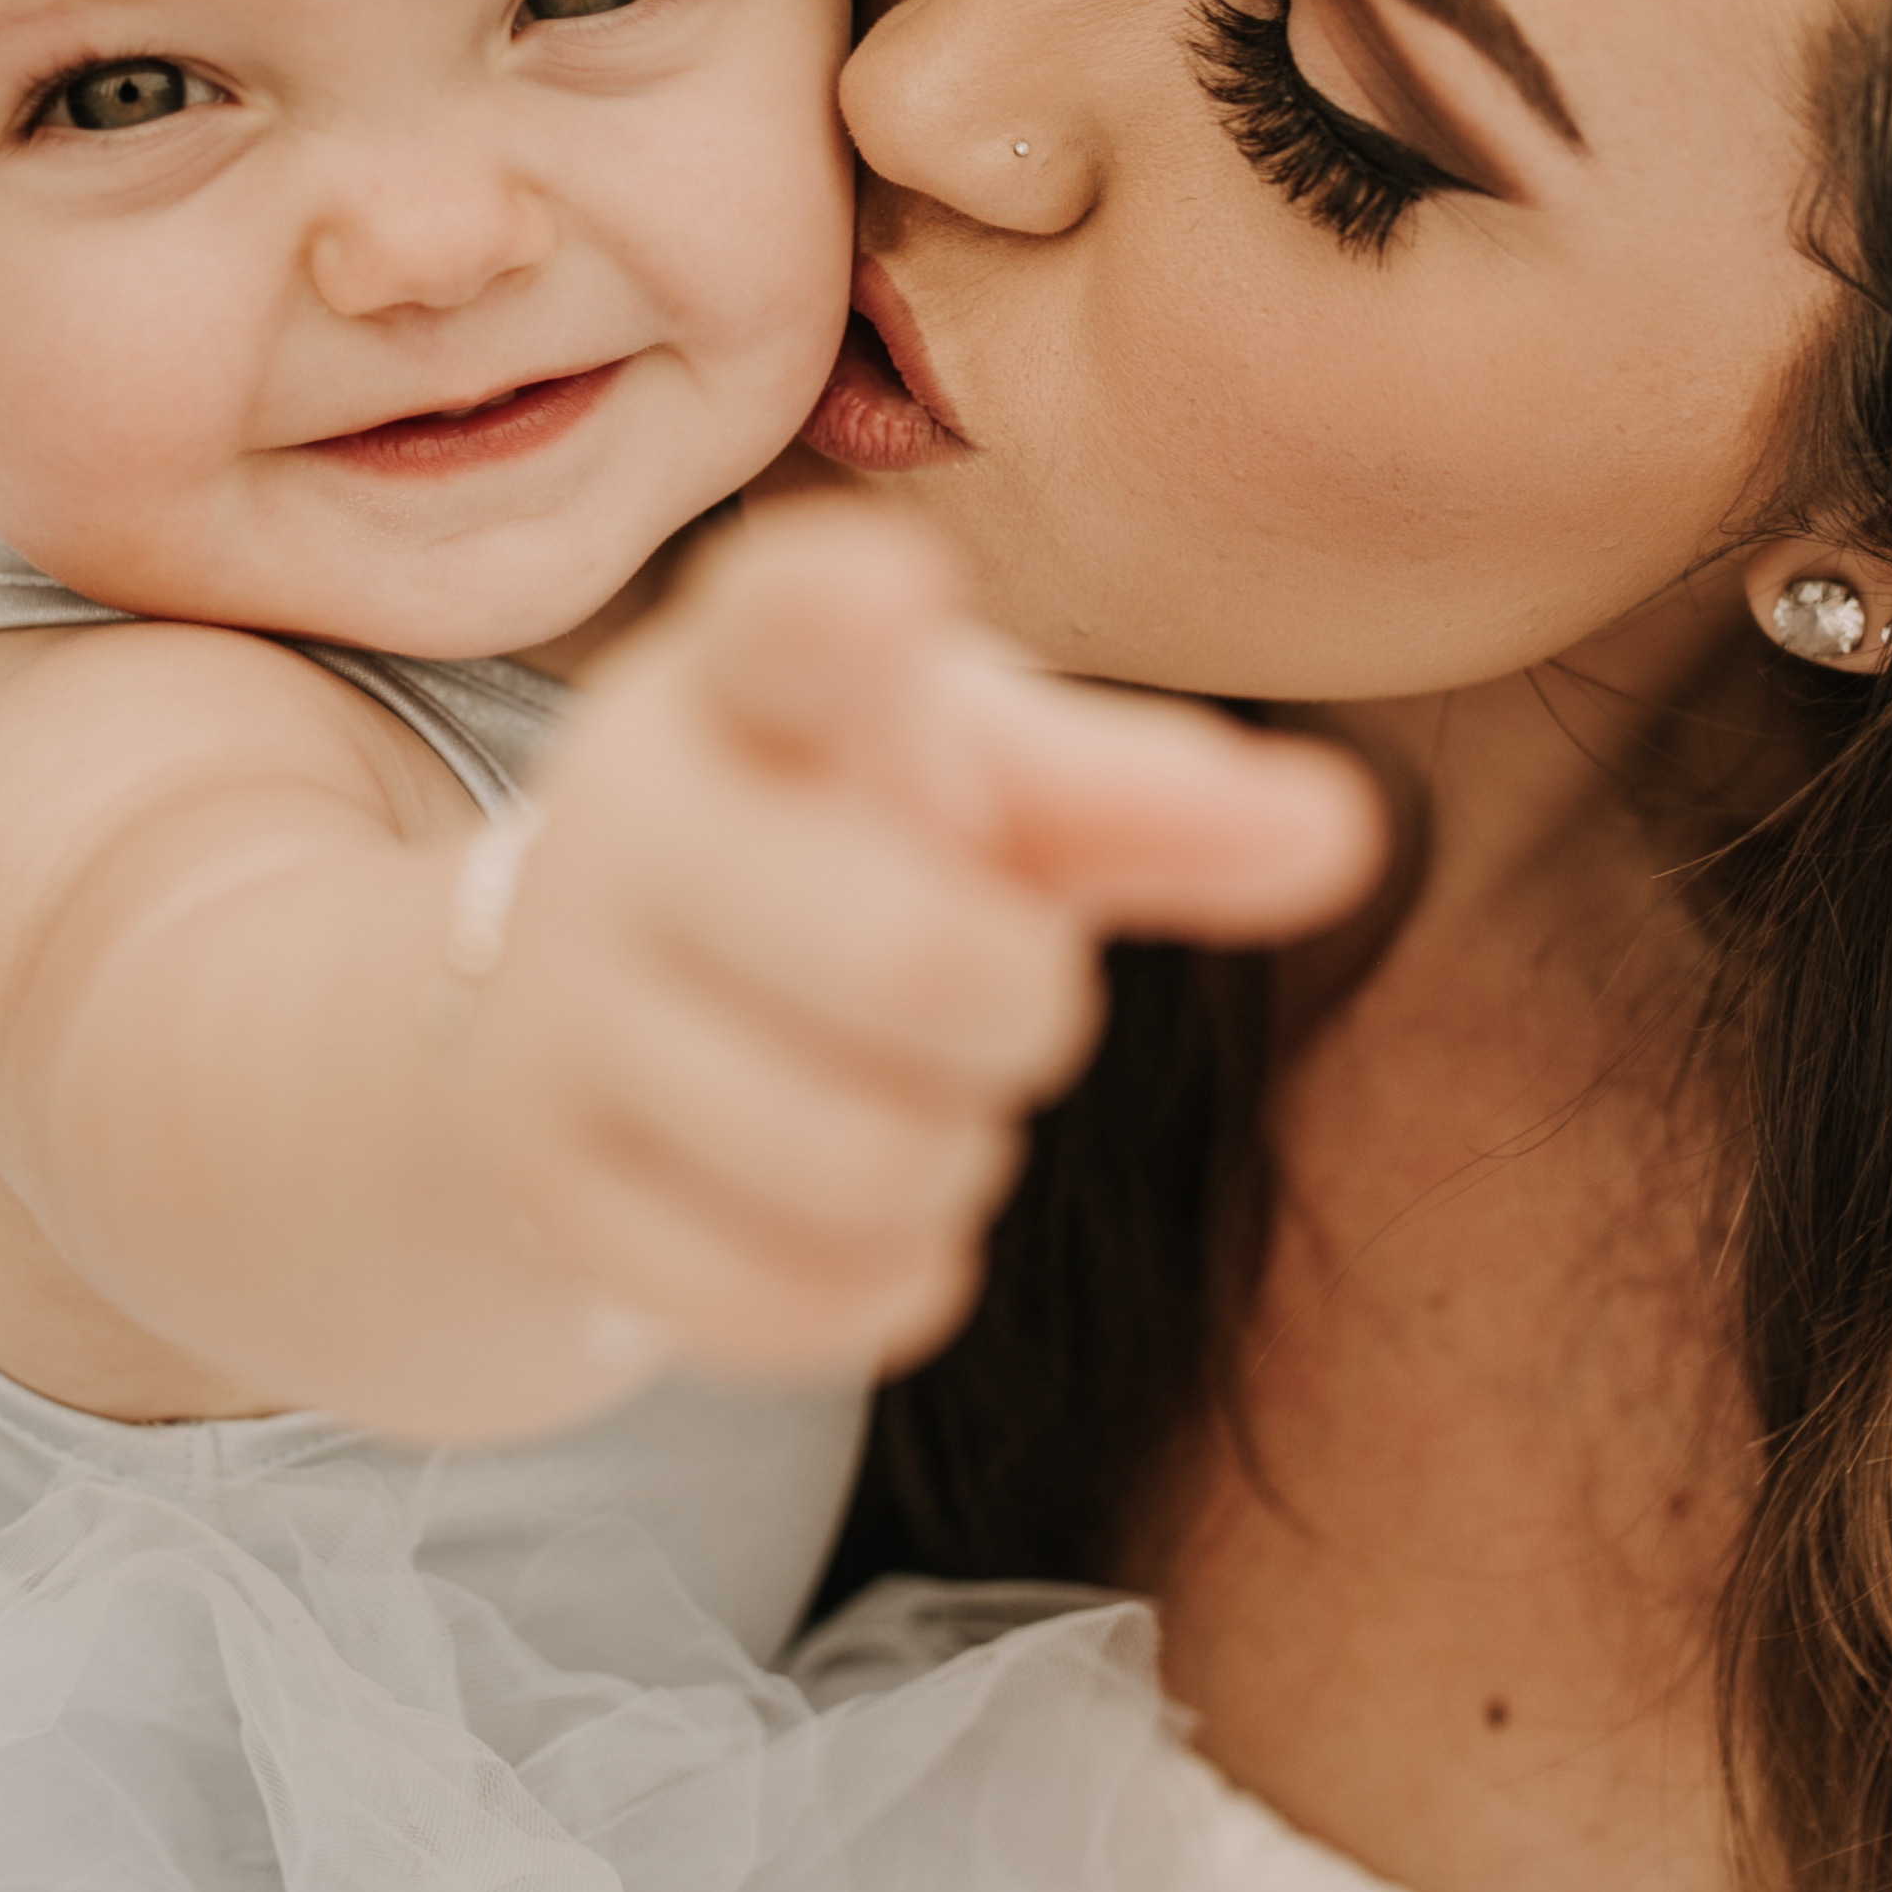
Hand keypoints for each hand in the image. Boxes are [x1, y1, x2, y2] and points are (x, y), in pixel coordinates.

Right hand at [458, 500, 1384, 1381]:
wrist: (561, 1013)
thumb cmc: (835, 854)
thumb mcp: (983, 795)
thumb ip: (1158, 805)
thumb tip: (1349, 835)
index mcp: (747, 682)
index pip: (782, 628)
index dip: (842, 615)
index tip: (900, 594)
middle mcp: (629, 824)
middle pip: (910, 959)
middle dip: (1020, 1009)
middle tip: (1005, 993)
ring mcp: (559, 1010)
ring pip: (857, 1158)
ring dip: (952, 1157)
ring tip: (921, 1103)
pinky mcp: (542, 1181)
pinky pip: (782, 1297)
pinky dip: (884, 1282)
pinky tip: (870, 1218)